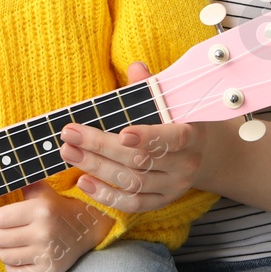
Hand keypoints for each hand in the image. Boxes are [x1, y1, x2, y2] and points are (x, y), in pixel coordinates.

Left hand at [0, 181, 114, 271]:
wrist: (86, 229)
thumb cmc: (57, 208)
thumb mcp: (42, 191)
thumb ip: (21, 182)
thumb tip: (1, 175)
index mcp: (41, 210)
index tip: (0, 216)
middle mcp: (44, 233)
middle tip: (5, 229)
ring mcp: (46, 255)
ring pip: (4, 256)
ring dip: (5, 249)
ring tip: (14, 242)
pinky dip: (13, 266)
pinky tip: (21, 256)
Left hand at [59, 62, 209, 212]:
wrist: (201, 154)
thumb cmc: (177, 121)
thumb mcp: (170, 103)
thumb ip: (150, 87)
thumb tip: (135, 66)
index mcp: (191, 135)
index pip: (172, 139)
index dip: (148, 137)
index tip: (121, 133)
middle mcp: (185, 165)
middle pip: (140, 160)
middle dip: (101, 146)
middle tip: (70, 134)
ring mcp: (174, 187)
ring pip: (133, 182)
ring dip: (97, 168)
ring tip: (69, 152)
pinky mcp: (161, 202)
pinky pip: (132, 205)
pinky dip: (106, 196)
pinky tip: (83, 181)